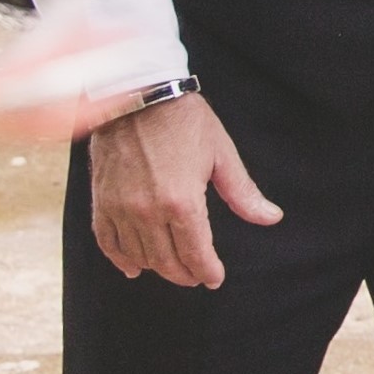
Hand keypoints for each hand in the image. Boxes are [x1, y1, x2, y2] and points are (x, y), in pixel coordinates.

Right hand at [90, 90, 279, 286]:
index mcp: (182, 201)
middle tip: (197, 275)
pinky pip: (108, 242)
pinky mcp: (101, 201)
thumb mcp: (221, 153)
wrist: (136, 94)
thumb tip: (271, 217)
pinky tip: (132, 267)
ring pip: (140, 256)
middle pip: (167, 262)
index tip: (214, 279)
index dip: (207, 271)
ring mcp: (120, 208)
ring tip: (172, 267)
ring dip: (157, 268)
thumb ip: (243, 192)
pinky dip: (120, 259)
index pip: (196, 254)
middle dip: (185, 274)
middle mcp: (148, 211)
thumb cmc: (183, 120)